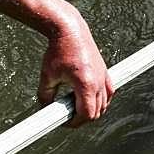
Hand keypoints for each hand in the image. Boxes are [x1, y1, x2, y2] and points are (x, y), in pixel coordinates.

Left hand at [37, 10, 113, 126]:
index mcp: (86, 84)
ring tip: (75, 103)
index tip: (66, 121)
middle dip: (82, 117)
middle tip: (68, 114)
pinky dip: (101, 99)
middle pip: (97, 112)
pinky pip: (109, 92)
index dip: (75, 123)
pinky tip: (88, 96)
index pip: (87, 114)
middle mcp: (98, 81)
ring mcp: (104, 76)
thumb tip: (46, 107)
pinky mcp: (105, 71)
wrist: (70, 30)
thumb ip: (45, 96)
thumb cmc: (59, 50)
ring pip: (104, 103)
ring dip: (92, 108)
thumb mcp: (47, 75)